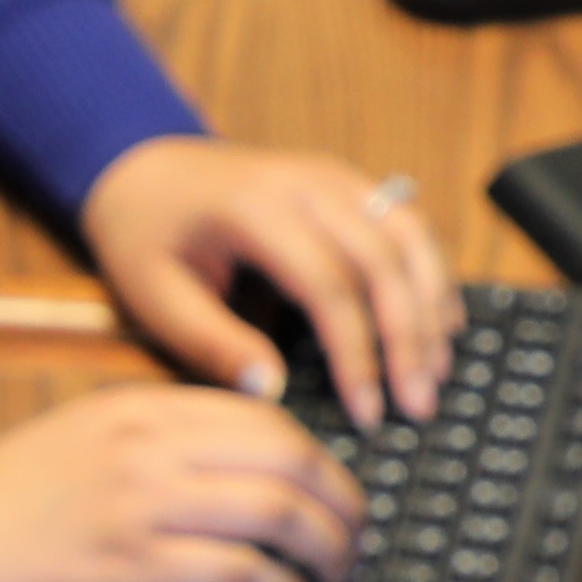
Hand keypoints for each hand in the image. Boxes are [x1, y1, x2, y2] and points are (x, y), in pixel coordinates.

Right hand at [0, 385, 364, 581]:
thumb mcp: (77, 446)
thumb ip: (152, 449)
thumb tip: (234, 478)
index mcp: (136, 409)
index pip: (265, 419)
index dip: (321, 461)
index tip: (339, 495)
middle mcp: (145, 447)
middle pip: (288, 459)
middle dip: (342, 504)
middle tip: (357, 541)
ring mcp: (138, 507)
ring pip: (278, 513)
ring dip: (326, 552)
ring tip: (336, 580)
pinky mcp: (126, 571)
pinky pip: (241, 574)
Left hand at [79, 137, 460, 424]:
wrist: (141, 168)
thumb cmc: (144, 237)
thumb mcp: (154, 297)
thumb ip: (212, 344)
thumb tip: (272, 393)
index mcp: (254, 207)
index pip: (328, 286)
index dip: (356, 354)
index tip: (368, 413)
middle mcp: (305, 181)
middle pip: (382, 260)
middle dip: (408, 338)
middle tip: (418, 405)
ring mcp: (333, 175)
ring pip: (408, 236)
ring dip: (431, 305)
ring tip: (438, 372)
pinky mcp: (346, 182)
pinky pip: (405, 223)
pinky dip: (430, 273)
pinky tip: (440, 323)